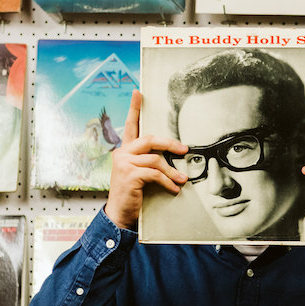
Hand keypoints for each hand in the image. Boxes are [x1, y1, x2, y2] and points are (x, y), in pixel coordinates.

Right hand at [105, 90, 186, 229]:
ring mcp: (124, 164)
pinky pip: (154, 174)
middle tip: (184, 149)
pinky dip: (167, 182)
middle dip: (169, 144)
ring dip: (171, 171)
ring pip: (155, 159)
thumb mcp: (140, 173)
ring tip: (182, 179)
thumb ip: (149, 161)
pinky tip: (174, 189)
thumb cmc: (132, 193)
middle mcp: (122, 154)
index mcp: (125, 150)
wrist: (120, 213)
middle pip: (149, 139)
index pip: (131, 125)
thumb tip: (174, 155)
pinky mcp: (129, 175)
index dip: (135, 108)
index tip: (138, 92)